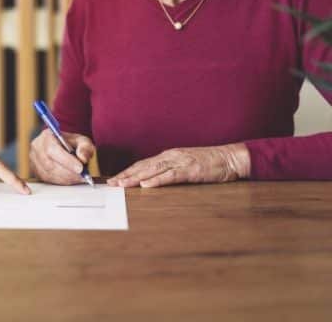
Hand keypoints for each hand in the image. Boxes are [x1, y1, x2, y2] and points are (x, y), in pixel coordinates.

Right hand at [29, 128, 94, 184]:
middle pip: (49, 163)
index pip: (52, 149)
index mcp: (46, 136)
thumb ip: (85, 147)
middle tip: (82, 176)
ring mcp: (34, 160)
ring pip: (49, 174)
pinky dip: (62, 182)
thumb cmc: (71, 144)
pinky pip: (48, 180)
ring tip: (79, 178)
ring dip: (66, 178)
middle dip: (68, 172)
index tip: (80, 168)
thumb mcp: (82, 140)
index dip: (66, 160)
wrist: (62, 148)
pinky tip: (71, 179)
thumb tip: (83, 158)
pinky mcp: (35, 171)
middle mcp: (37, 147)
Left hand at [106, 143, 249, 187]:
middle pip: (143, 166)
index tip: (115, 179)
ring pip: (152, 170)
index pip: (143, 164)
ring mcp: (180, 162)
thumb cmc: (209, 163)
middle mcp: (170, 157)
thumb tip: (153, 179)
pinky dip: (157, 180)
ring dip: (135, 178)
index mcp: (168, 156)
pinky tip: (146, 185)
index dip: (127, 172)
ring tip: (122, 184)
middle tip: (111, 183)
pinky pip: (170, 176)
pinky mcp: (190, 170)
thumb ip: (170, 170)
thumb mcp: (186, 165)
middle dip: (126, 175)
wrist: (230, 158)